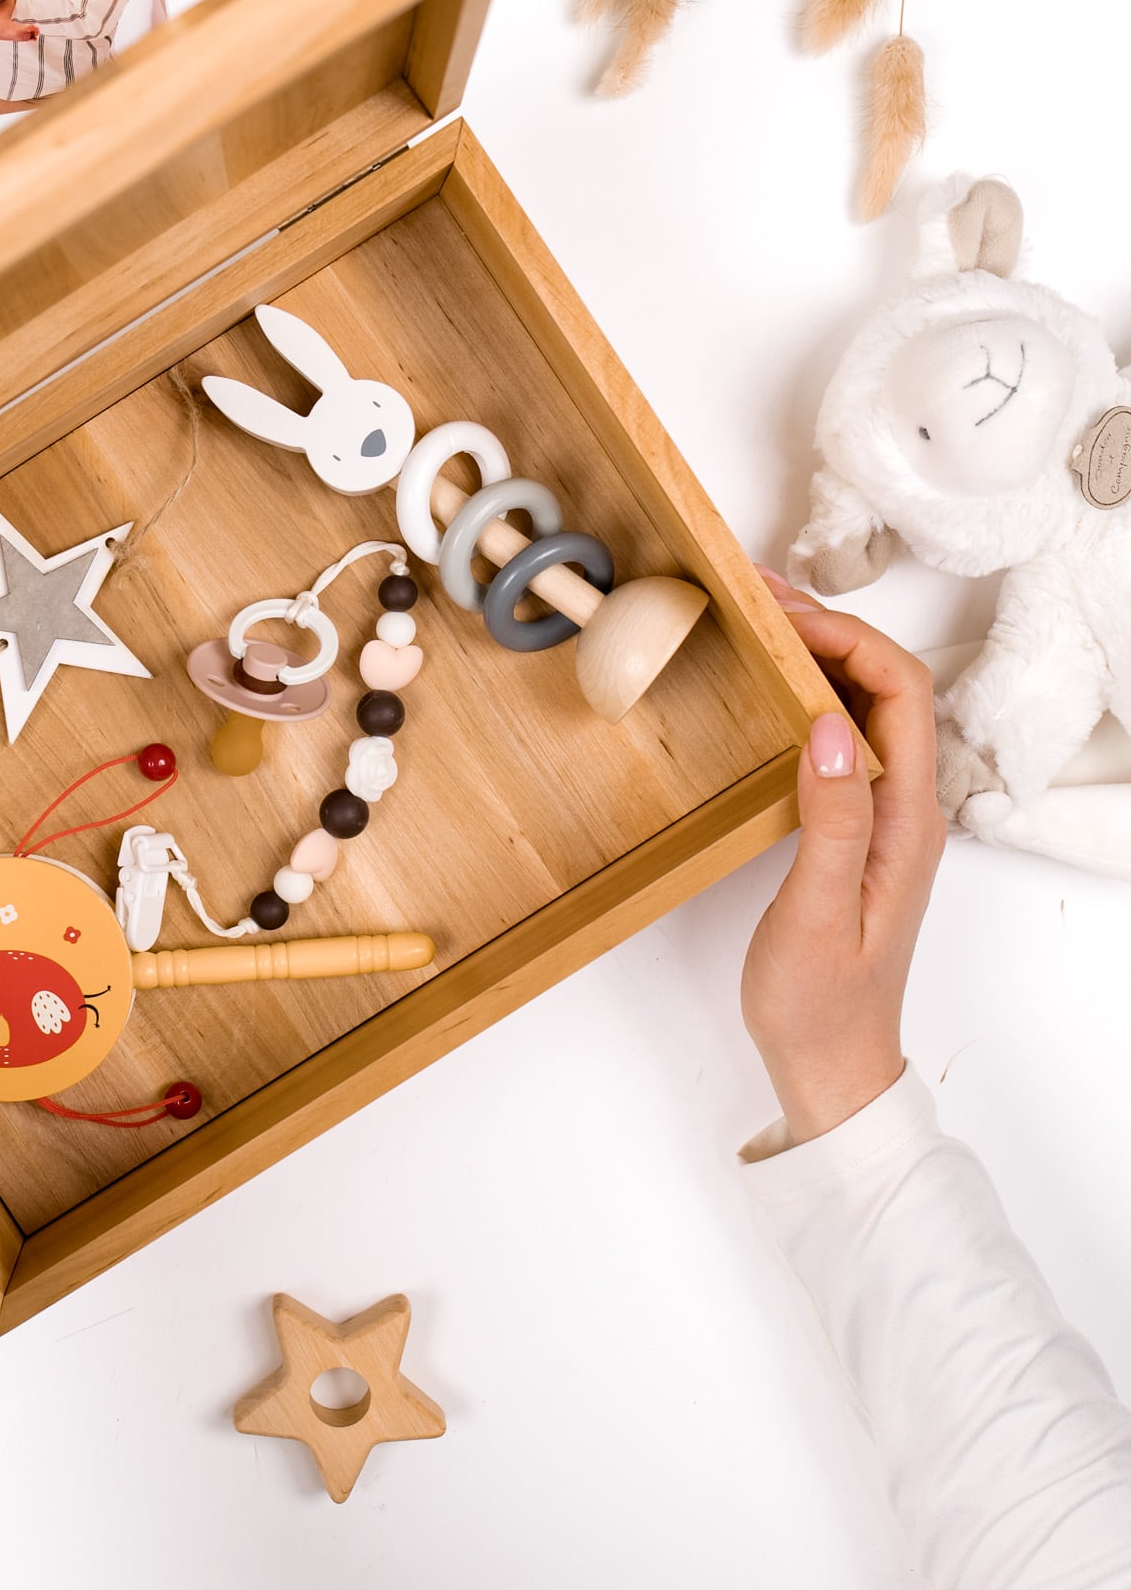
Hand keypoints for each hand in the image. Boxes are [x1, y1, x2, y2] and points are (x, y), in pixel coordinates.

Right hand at [740, 568, 947, 1143]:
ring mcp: (879, 814)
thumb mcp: (817, 913)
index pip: (899, 692)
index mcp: (907, 820)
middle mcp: (903, 807)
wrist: (829, 1066)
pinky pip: (838, 736)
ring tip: (755, 620)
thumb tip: (828, 728)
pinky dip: (803, 693)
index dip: (845, 638)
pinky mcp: (850, 826)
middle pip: (886, 684)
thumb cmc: (821, 1003)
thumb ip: (833, 820)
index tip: (779, 617)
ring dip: (816, 652)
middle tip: (756, 595)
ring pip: (861, 704)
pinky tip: (762, 688)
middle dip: (828, 626)